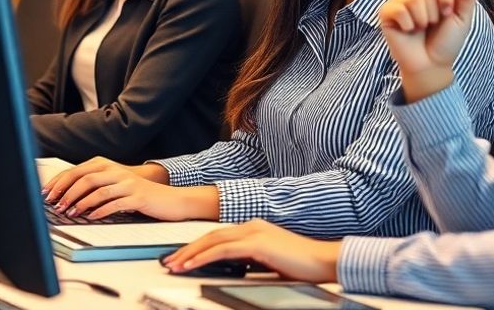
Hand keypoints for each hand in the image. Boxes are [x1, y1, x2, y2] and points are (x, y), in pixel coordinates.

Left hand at [42, 157, 215, 220]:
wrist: (168, 198)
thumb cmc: (137, 193)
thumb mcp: (114, 184)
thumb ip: (93, 184)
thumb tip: (65, 195)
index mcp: (106, 164)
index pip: (77, 170)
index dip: (60, 182)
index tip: (46, 193)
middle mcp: (116, 171)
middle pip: (85, 178)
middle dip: (67, 192)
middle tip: (55, 205)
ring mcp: (127, 183)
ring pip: (98, 190)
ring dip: (81, 203)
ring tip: (70, 213)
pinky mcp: (137, 196)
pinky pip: (115, 203)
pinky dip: (100, 210)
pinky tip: (91, 217)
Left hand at [162, 219, 340, 282]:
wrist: (323, 260)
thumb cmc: (302, 264)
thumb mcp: (270, 260)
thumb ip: (251, 260)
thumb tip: (235, 268)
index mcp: (254, 228)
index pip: (218, 236)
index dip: (198, 246)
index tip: (183, 256)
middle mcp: (251, 225)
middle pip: (210, 236)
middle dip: (187, 248)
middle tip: (170, 260)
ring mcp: (253, 232)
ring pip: (212, 241)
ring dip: (190, 253)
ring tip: (175, 264)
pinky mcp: (256, 243)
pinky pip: (223, 251)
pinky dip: (204, 257)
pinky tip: (192, 264)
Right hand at [378, 0, 485, 102]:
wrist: (431, 65)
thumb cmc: (446, 42)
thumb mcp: (462, 17)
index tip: (448, 14)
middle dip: (434, 12)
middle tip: (432, 25)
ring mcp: (400, 2)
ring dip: (422, 20)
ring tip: (420, 29)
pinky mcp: (387, 13)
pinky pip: (398, 9)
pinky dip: (408, 24)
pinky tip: (408, 31)